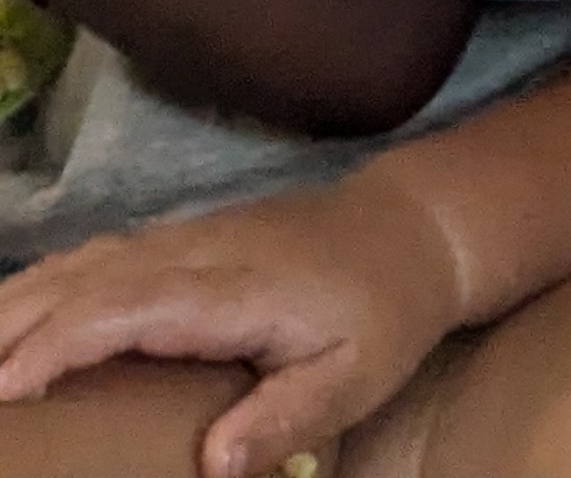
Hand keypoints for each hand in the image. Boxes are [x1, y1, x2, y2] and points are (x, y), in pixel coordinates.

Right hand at [0, 181, 462, 477]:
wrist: (415, 230)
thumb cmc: (387, 311)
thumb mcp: (357, 375)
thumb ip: (288, 417)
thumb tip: (213, 464)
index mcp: (234, 288)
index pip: (129, 308)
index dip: (61, 344)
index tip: (6, 387)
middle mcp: (199, 252)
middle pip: (90, 278)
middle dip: (16, 324)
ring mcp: (191, 238)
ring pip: (88, 261)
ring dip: (23, 299)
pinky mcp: (188, 240)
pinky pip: (104, 256)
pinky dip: (51, 281)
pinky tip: (19, 309)